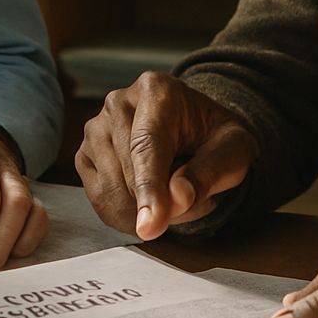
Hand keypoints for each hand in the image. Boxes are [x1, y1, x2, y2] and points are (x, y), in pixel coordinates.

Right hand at [75, 72, 257, 240]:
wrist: (196, 130)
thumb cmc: (215, 140)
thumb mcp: (233, 152)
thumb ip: (208, 174)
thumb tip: (176, 199)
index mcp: (157, 91)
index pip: (147, 146)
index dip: (149, 189)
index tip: (150, 227)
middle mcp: (118, 103)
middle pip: (127, 173)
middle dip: (160, 205)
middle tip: (194, 202)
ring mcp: (95, 128)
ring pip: (110, 192)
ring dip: (145, 212)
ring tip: (175, 196)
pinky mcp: (84, 154)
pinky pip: (99, 200)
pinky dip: (126, 215)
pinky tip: (149, 201)